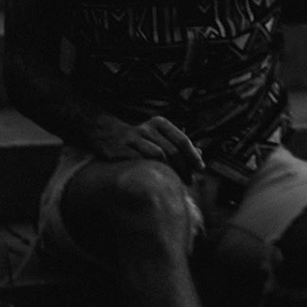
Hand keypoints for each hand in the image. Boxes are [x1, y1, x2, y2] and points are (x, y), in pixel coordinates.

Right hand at [89, 115, 204, 179]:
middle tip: (189, 180)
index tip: (200, 169)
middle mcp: (147, 129)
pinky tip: (156, 180)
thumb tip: (201, 154)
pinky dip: (151, 171)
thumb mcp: (158, 134)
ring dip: (170, 171)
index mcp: (159, 123)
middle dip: (184, 167)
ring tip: (175, 183)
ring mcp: (134, 139)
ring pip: (158, 155)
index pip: (182, 139)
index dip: (193, 155)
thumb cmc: (137, 137)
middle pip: (172, 150)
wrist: (105, 132)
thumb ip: (178, 143)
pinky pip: (140, 162)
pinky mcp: (121, 150)